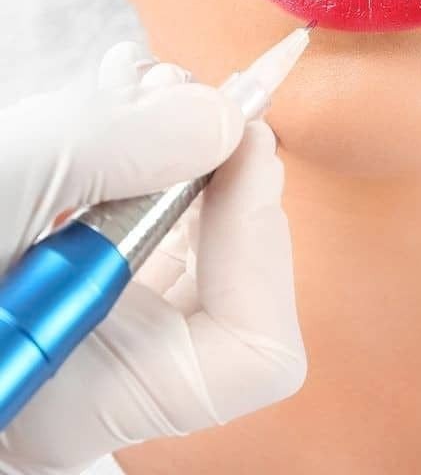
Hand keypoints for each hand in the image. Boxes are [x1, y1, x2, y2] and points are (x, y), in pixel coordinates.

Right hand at [0, 42, 306, 474]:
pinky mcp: (106, 264)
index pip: (253, 354)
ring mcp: (118, 314)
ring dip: (194, 147)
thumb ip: (109, 156)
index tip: (243, 140)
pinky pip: (173, 208)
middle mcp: (119, 363)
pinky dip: (158, 146)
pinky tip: (126, 99)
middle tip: (189, 97)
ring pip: (214, 229)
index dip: (262, 242)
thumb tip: (222, 120)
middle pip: (245, 273)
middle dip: (227, 173)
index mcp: (94, 394)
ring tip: (143, 89)